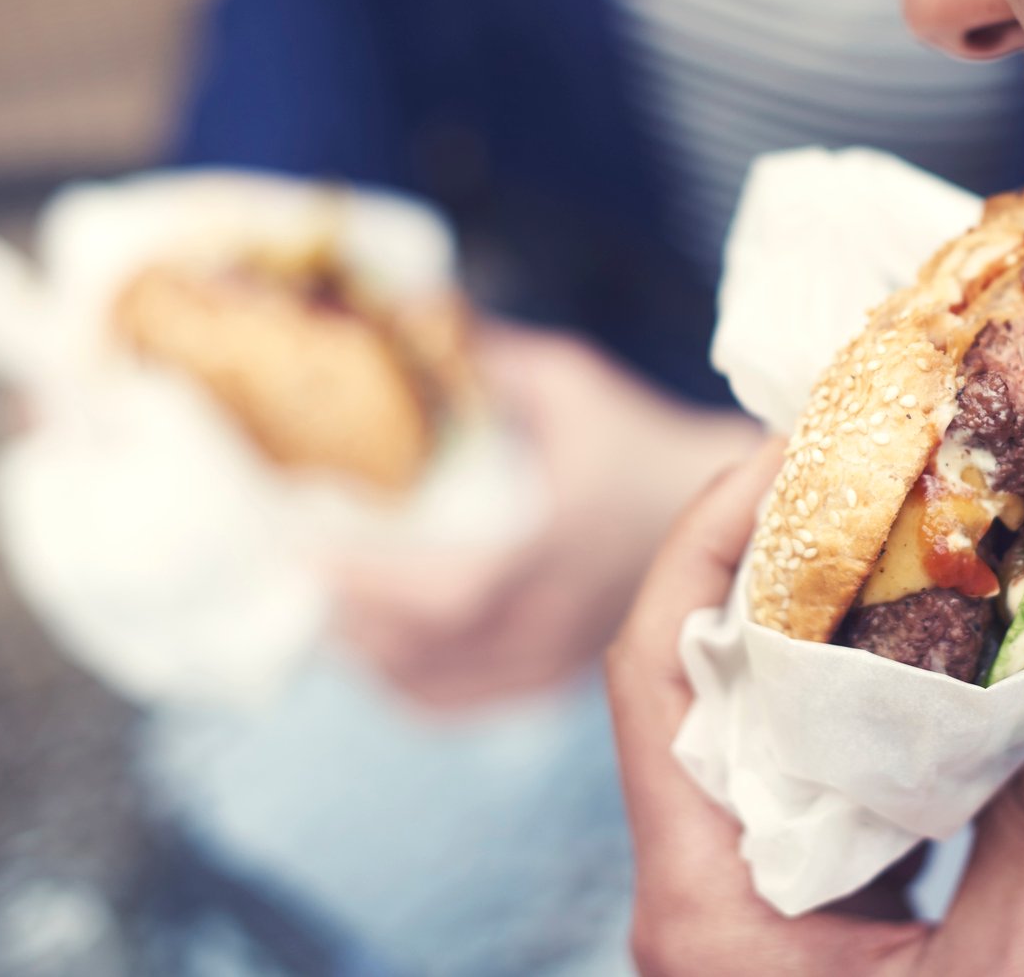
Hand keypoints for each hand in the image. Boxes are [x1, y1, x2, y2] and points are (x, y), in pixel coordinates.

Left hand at [329, 321, 762, 709]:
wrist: (738, 514)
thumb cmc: (641, 440)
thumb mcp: (568, 383)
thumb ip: (487, 361)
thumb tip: (402, 318)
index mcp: (557, 552)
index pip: (447, 595)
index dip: (369, 586)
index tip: (302, 550)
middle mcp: (552, 621)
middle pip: (420, 655)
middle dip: (343, 615)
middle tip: (286, 567)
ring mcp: (552, 663)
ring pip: (431, 689)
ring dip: (364, 653)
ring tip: (320, 601)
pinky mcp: (550, 682)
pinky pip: (456, 705)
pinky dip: (402, 683)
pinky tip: (371, 646)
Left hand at [607, 444, 1023, 976]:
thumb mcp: (1011, 976)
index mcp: (703, 900)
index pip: (653, 676)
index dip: (703, 546)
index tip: (785, 457)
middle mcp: (690, 887)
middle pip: (696, 679)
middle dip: (766, 562)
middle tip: (861, 467)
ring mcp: (730, 901)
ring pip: (747, 726)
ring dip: (813, 631)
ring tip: (896, 535)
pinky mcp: (780, 918)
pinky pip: (795, 780)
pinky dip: (850, 712)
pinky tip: (920, 661)